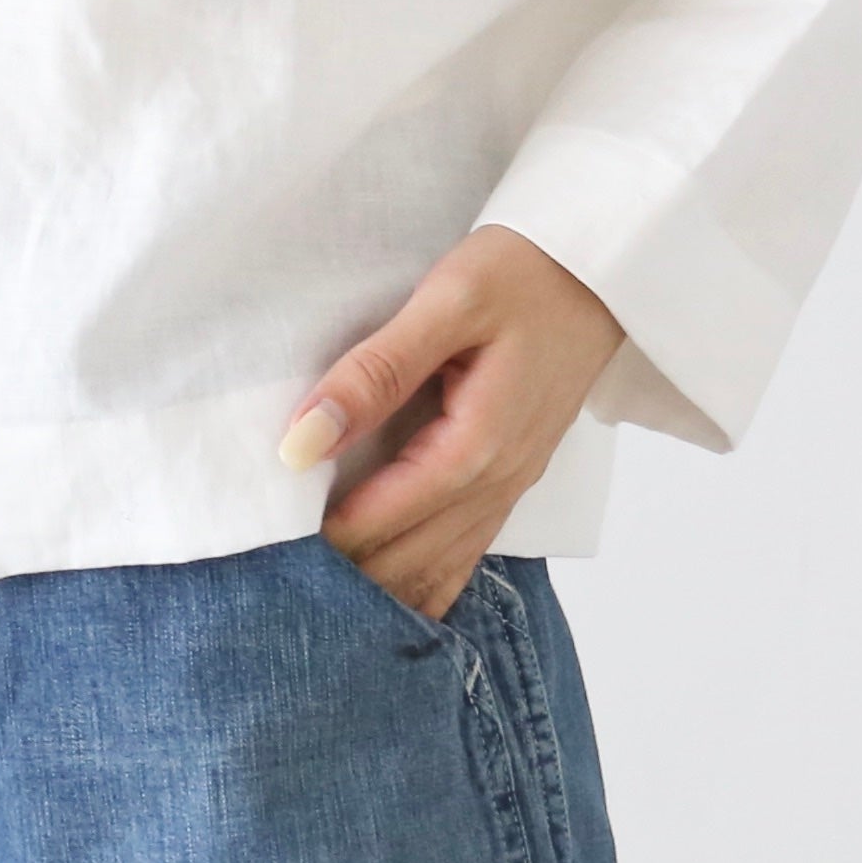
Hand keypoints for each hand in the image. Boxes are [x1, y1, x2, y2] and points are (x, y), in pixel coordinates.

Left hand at [280, 225, 624, 619]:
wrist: (600, 269)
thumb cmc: (523, 273)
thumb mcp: (447, 301)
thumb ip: (374, 372)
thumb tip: (301, 441)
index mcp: (476, 446)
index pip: (379, 522)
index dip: (316, 540)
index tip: (261, 542)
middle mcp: (497, 484)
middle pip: (404, 563)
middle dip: (340, 576)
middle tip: (269, 578)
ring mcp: (508, 489)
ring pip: (433, 572)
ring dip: (374, 587)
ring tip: (308, 593)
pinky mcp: (509, 481)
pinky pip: (460, 556)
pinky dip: (416, 581)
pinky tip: (377, 593)